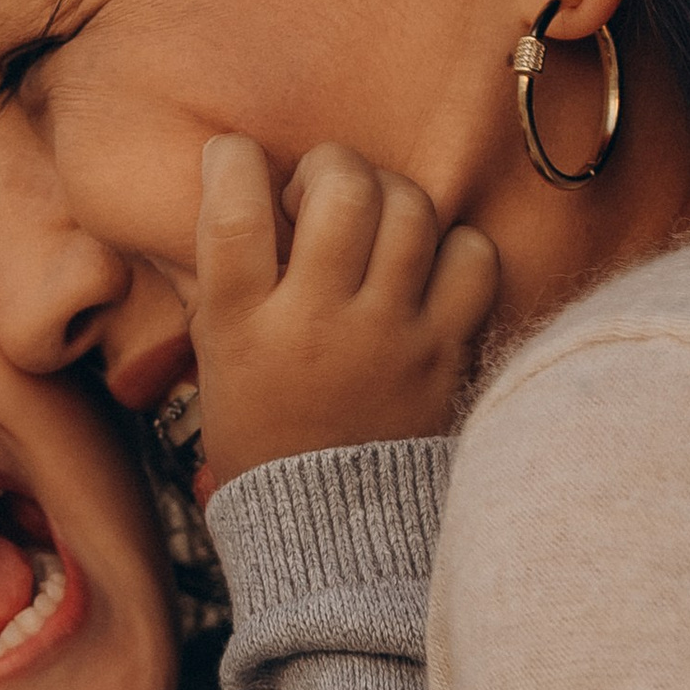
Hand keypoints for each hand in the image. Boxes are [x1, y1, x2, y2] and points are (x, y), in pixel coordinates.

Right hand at [192, 137, 497, 488]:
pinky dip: (452, 245)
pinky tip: (426, 265)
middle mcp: (316, 323)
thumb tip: (242, 188)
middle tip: (321, 194)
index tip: (234, 158)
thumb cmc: (265, 433)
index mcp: (241, 326)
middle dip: (329, 165)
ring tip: (375, 223)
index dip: (232, 160)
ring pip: (410, 208)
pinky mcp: (445, 353)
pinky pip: (471, 256)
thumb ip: (227, 280)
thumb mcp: (218, 359)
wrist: (330, 530)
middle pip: (341, 186)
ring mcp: (388, 336)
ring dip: (390, 195)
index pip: (231, 210)